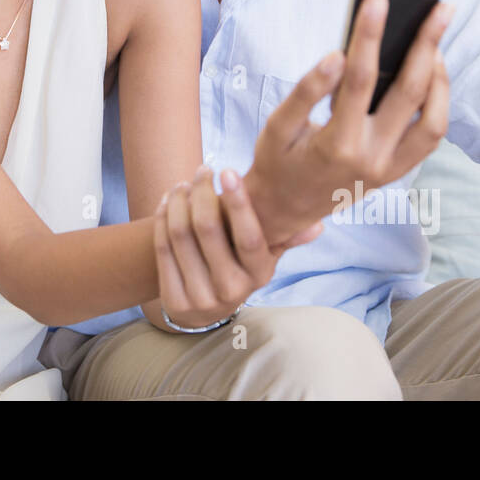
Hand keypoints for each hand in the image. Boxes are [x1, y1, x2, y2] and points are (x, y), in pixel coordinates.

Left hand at [153, 165, 322, 331]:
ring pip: (180, 234)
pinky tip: (167, 200)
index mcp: (259, 274)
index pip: (249, 236)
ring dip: (179, 200)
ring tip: (183, 184)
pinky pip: (162, 248)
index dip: (237, 202)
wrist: (203, 309)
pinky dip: (162, 218)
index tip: (228, 171)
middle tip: (203, 169)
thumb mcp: (264, 257)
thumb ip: (284, 237)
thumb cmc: (238, 267)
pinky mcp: (174, 299)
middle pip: (208, 229)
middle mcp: (231, 289)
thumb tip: (317, 224)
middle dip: (202, 191)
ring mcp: (200, 296)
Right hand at [245, 0, 453, 246]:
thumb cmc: (277, 161)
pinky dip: (438, 102)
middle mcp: (371, 159)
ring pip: (433, 120)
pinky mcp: (397, 172)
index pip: (360, 80)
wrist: (284, 210)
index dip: (369, 36)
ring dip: (441, 77)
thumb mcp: (277, 126)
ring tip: (437, 41)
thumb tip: (337, 56)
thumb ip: (306, 91)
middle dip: (427, 44)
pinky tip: (431, 72)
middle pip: (410, 93)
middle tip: (441, 8)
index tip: (378, 0)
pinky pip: (431, 136)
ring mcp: (389, 169)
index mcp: (337, 145)